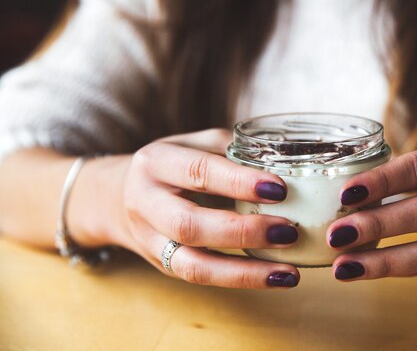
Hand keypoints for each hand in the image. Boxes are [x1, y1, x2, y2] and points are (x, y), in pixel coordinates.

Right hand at [118, 129, 299, 287]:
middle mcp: (146, 203)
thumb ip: (234, 150)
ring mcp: (151, 240)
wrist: (120, 196)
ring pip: (193, 266)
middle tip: (288, 230)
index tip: (279, 189)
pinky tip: (275, 277)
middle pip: (189, 225)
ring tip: (288, 271)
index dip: (239, 182)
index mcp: (156, 162)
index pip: (198, 172)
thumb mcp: (196, 144)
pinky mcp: (164, 266)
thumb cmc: (174, 164)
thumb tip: (286, 163)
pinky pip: (202, 278)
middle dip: (243, 231)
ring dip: (245, 271)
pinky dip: (241, 280)